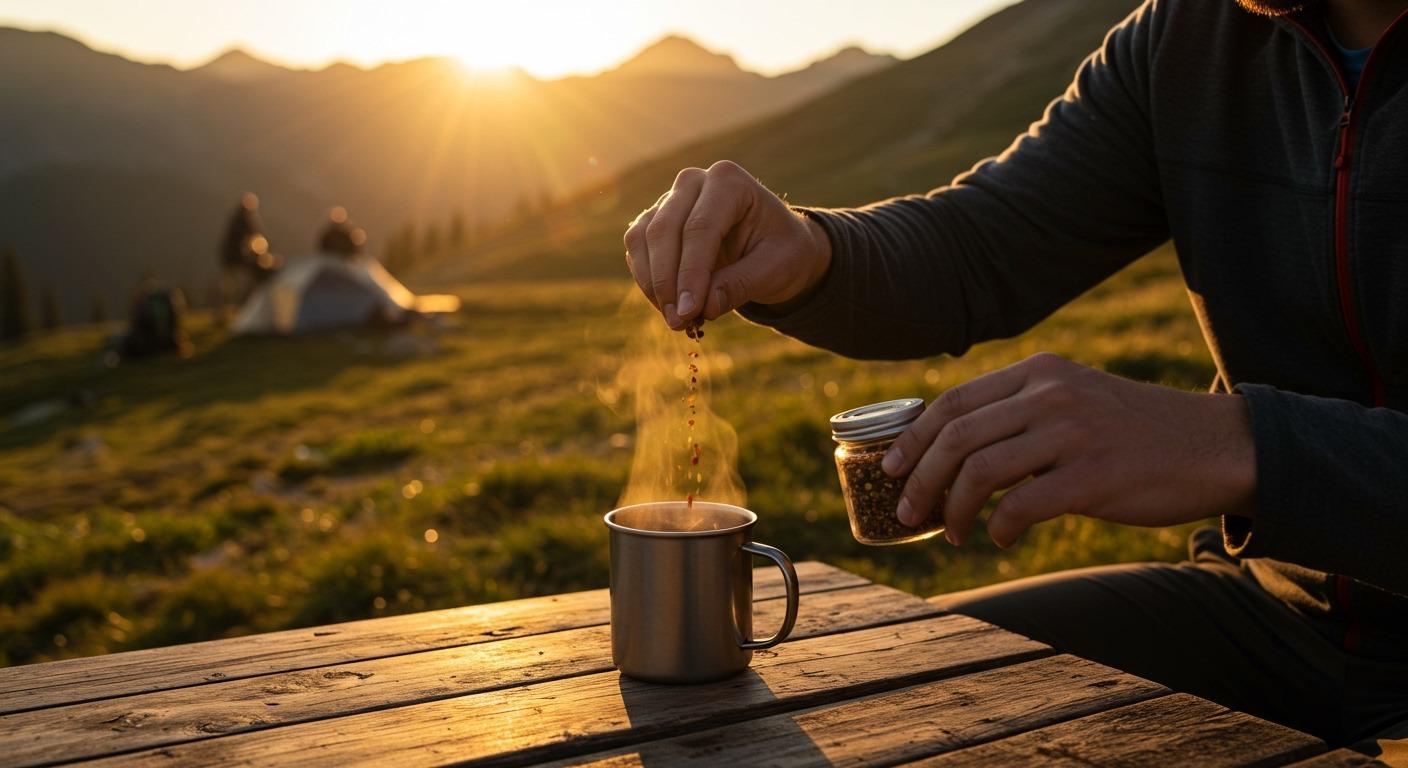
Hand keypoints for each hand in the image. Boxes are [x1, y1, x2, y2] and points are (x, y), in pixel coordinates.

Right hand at [623, 160, 830, 328]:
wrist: (773, 245)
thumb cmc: (782, 252)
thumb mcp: (775, 269)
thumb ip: (741, 284)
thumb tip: (706, 307)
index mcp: (729, 181)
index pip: (700, 228)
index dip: (691, 273)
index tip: (689, 311)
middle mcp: (694, 182)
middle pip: (664, 230)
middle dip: (667, 282)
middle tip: (678, 322)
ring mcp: (670, 198)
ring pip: (642, 238)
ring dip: (653, 283)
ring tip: (676, 319)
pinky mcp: (654, 220)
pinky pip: (637, 249)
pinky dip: (648, 280)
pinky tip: (669, 306)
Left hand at [883, 353, 1255, 547]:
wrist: (1214, 446)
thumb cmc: (1133, 431)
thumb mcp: (1074, 397)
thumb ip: (1020, 409)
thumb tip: (952, 446)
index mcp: (1039, 371)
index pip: (954, 402)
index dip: (913, 439)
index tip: (891, 468)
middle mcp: (1051, 394)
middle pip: (956, 438)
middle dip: (920, 480)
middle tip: (907, 511)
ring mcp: (1072, 433)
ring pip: (979, 473)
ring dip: (953, 510)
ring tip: (953, 532)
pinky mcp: (1093, 477)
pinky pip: (1020, 507)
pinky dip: (998, 528)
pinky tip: (1000, 538)